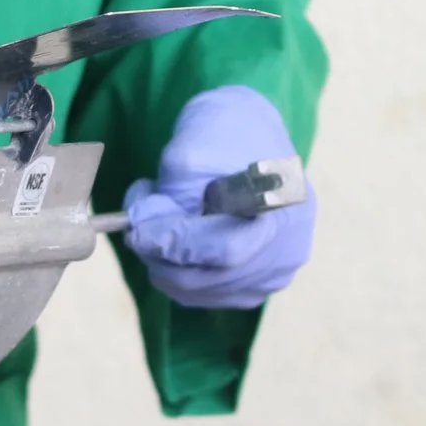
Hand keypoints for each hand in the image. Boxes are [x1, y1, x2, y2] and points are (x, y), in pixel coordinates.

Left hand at [123, 86, 313, 309]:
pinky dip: (179, 271)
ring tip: (157, 224)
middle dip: (161, 255)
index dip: (175, 245)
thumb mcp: (195, 146)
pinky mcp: (258, 284)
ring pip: (202, 291)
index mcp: (286, 207)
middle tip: (136, 226)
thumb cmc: (226, 132)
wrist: (250, 136)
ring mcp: (275, 272)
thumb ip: (171, 190)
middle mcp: (288, 248)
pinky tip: (174, 241)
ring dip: (165, 263)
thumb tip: (144, 226)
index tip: (137, 230)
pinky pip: (207, 293)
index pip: (225, 250)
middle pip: (211, 278)